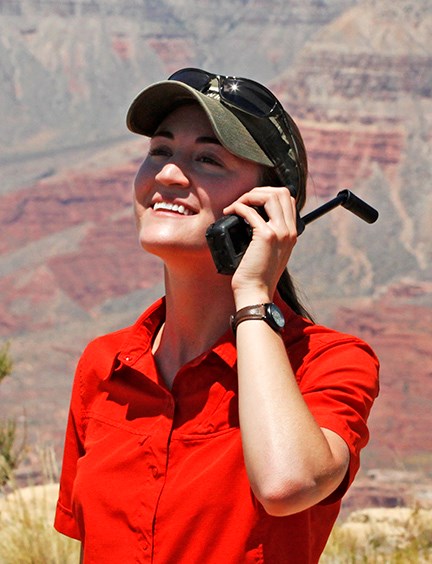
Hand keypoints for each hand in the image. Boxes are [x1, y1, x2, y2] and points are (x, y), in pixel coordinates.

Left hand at [223, 186, 297, 306]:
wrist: (255, 293)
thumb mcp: (270, 252)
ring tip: (237, 205)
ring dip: (250, 195)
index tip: (252, 202)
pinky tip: (230, 212)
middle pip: (282, 192)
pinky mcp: (266, 236)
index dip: (269, 194)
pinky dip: (238, 206)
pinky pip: (250, 210)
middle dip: (259, 191)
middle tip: (243, 201)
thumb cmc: (257, 275)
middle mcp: (289, 231)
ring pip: (270, 196)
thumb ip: (269, 235)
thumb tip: (252, 217)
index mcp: (292, 234)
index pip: (288, 200)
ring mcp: (280, 233)